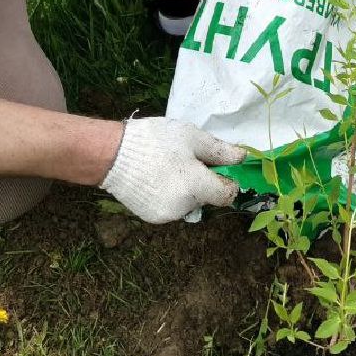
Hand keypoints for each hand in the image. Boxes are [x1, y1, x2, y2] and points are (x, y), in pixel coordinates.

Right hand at [98, 117, 244, 222]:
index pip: (227, 194)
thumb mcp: (191, 137)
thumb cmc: (155, 140)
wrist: (112, 155)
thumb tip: (242, 158)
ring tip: (165, 168)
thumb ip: (219, 151)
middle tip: (184, 160)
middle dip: (202, 182)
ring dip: (185, 190)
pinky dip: (169, 196)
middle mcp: (184, 206)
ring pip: (188, 203)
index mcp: (196, 186)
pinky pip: (171, 207)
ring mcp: (167, 215)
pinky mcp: (152, 218)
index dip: (227, 180)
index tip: (217, 167)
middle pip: (206, 198)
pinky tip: (155, 179)